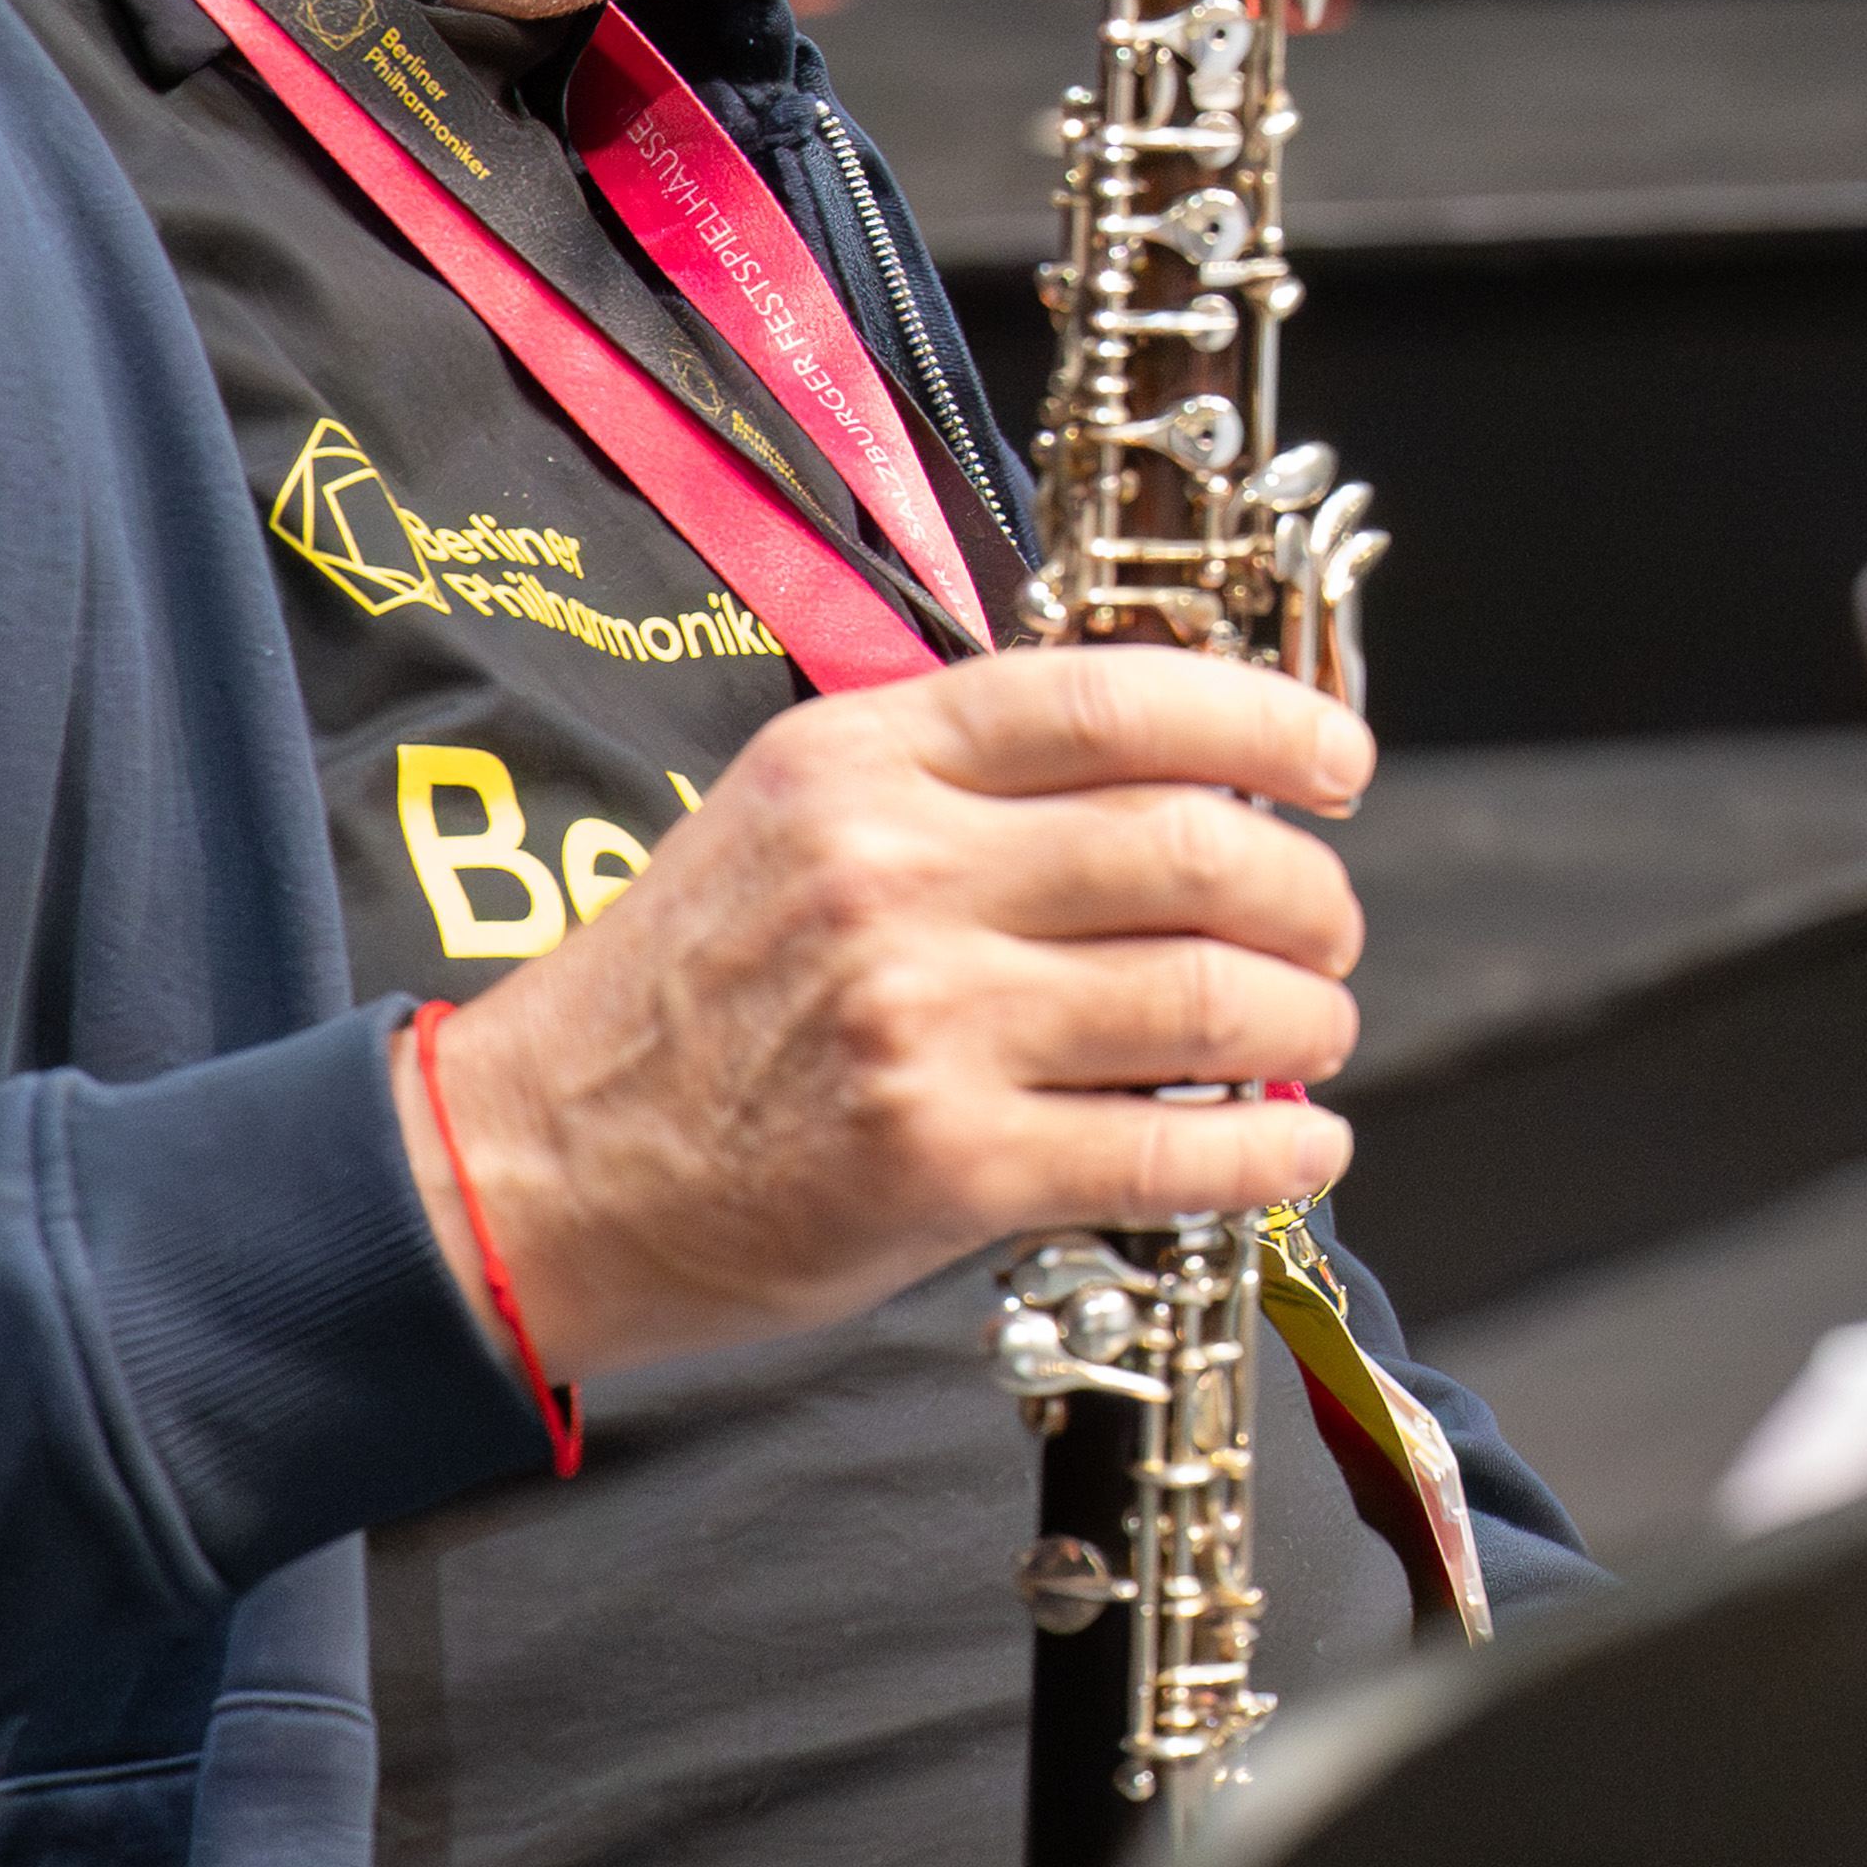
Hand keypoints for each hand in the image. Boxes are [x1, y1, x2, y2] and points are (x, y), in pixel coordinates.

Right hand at [397, 646, 1372, 1385]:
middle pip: (1197, 850)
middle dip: (1309, 894)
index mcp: (872, 760)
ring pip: (1207, 998)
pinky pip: (1167, 1152)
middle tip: (1328, 927)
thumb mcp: (794, 813)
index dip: (1267, 724)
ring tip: (1314, 1032)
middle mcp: (902, 872)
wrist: (529, 1167)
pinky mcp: (941, 1165)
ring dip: (1306, 1021)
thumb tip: (1175, 775)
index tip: (1337, 762)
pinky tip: (1299, 1149)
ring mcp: (925, 1020)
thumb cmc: (684, 993)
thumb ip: (960, 777)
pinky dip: (1269, 1154)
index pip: (1119, 699)